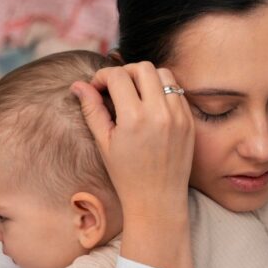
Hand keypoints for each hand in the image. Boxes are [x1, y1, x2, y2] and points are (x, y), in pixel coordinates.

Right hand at [70, 61, 193, 220]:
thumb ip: (92, 110)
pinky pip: (177, 91)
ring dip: (146, 78)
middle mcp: (159, 113)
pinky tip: (151, 107)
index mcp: (134, 118)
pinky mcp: (189, 120)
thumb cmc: (126, 175)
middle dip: (125, 72)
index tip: (97, 87)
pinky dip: (162, 91)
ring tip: (135, 95)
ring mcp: (178, 115)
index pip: (117, 76)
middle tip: (115, 88)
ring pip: (163, 74)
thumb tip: (78, 85)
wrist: (157, 199)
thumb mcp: (104, 143)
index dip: (102, 76)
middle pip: (142, 67)